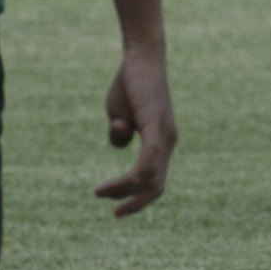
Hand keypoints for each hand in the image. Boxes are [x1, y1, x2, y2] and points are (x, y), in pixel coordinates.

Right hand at [98, 44, 175, 216]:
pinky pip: (149, 160)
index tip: (116, 208)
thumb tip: (121, 143)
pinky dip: (133, 177)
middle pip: (155, 184)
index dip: (138, 198)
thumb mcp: (119, 114)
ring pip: (150, 177)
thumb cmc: (129, 84)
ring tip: (102, 192)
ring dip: (125, 189)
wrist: (140, 57)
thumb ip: (119, 133)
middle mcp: (168, 141)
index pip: (155, 180)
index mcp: (161, 142)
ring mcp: (165, 135)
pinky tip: (118, 184)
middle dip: (135, 202)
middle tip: (114, 212)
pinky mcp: (156, 126)